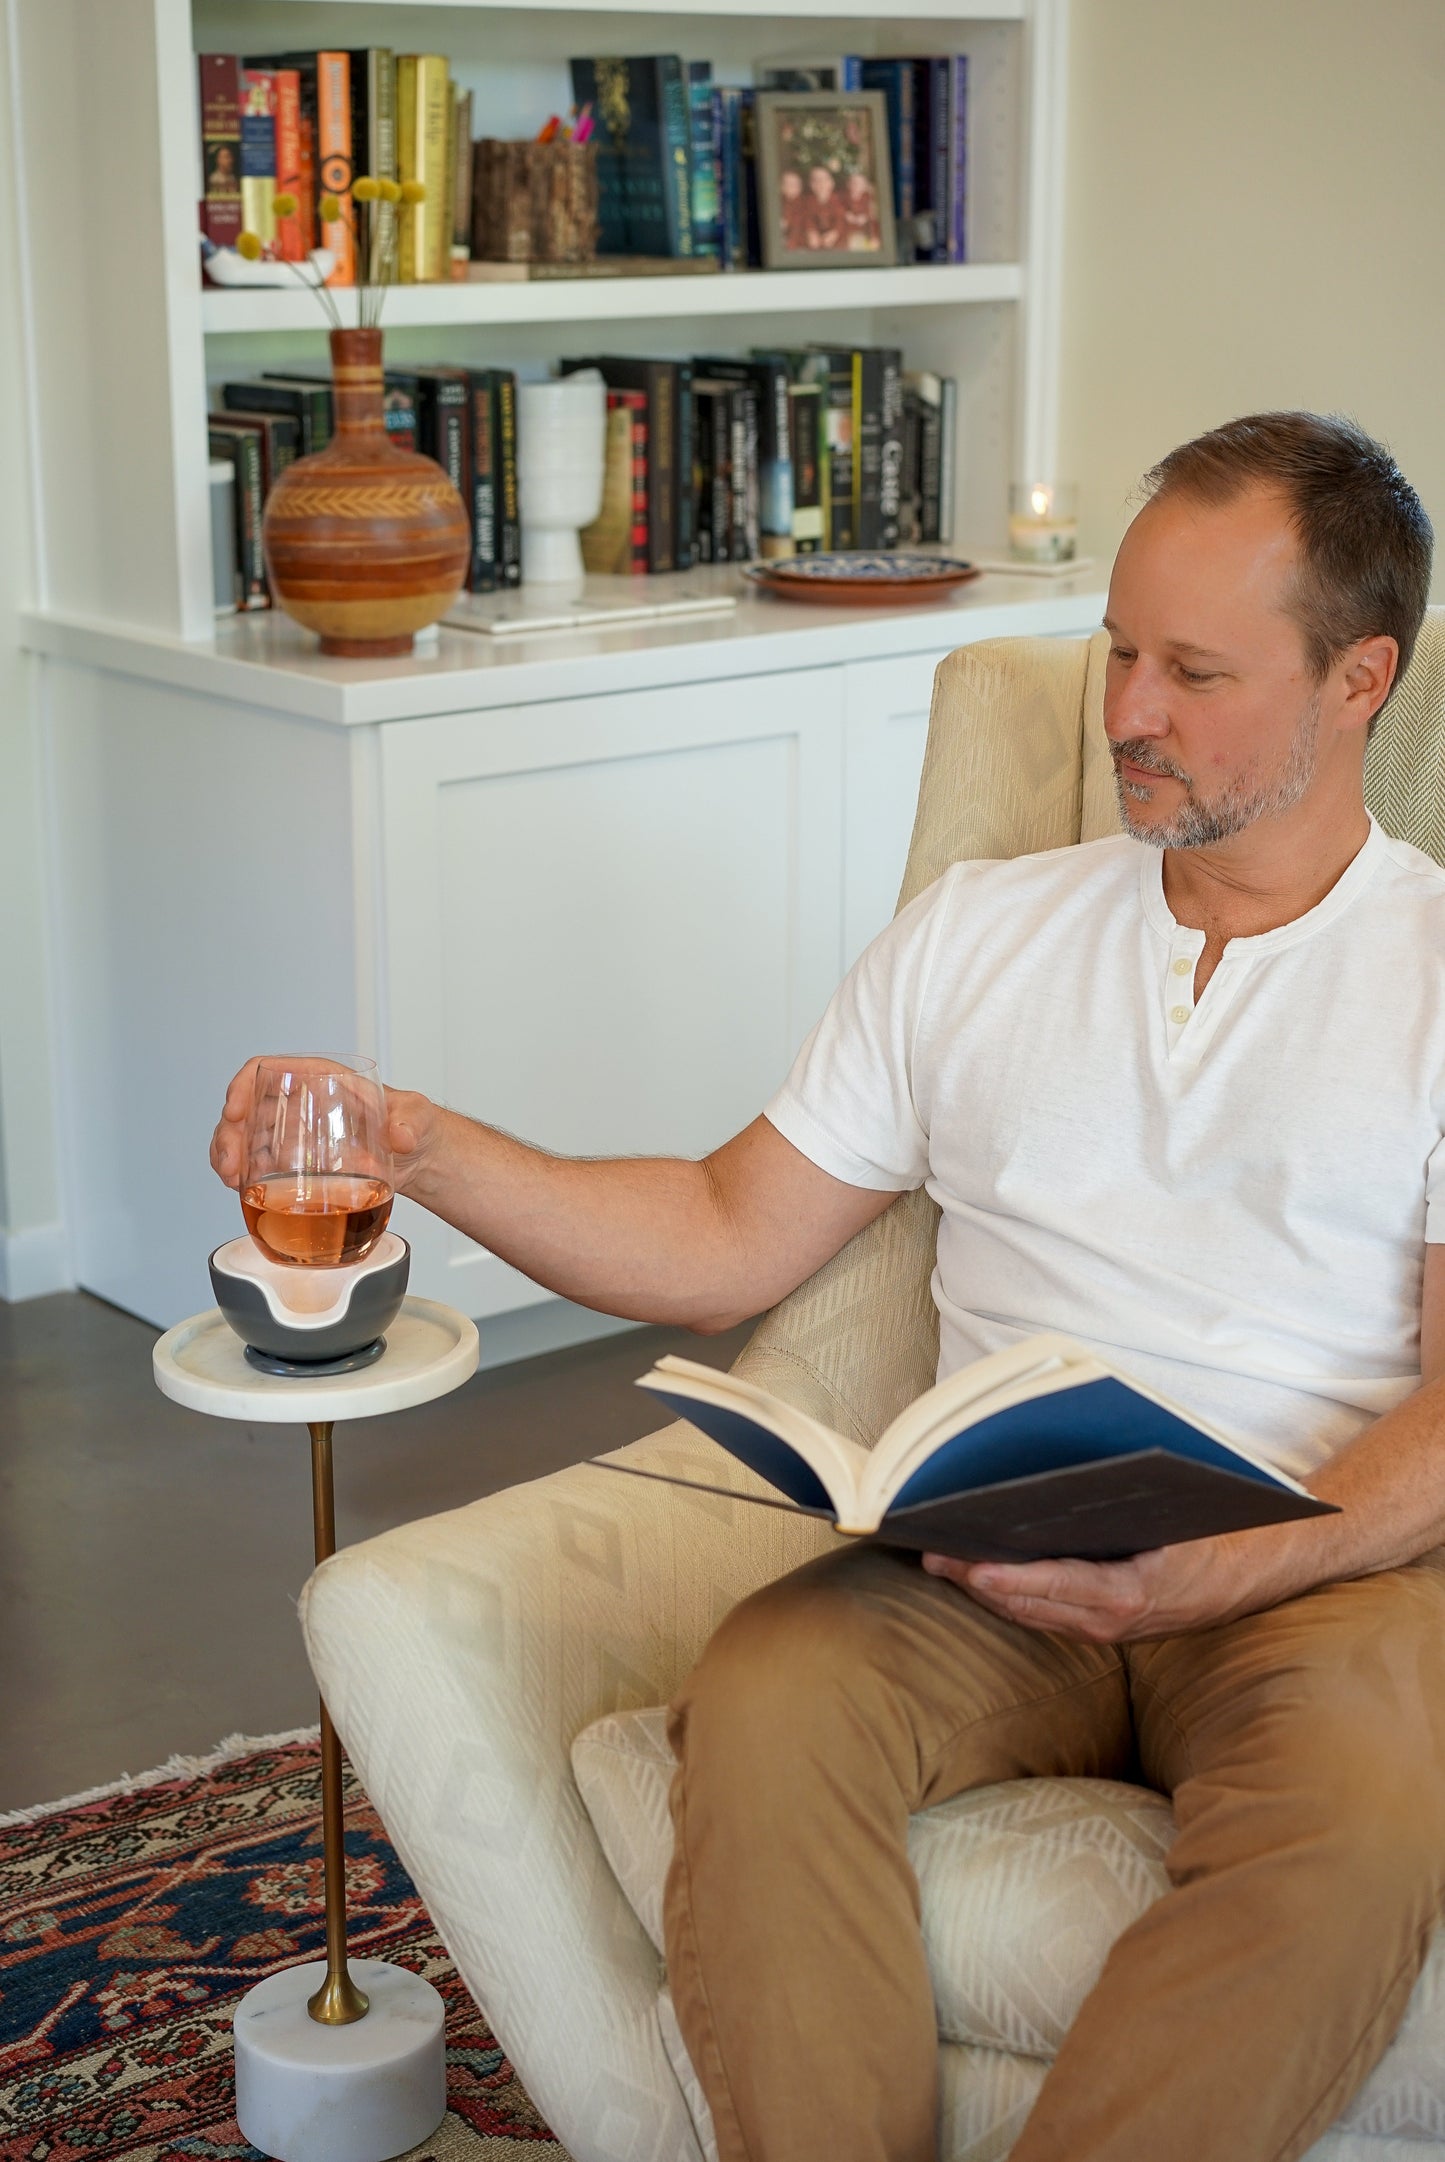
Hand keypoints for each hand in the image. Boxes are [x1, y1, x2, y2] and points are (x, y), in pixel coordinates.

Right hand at [209, 1058, 446, 1197]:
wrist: (418, 1159)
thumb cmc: (414, 1125)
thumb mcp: (417, 1117)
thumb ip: (411, 1121)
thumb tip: (399, 1134)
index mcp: (322, 1080)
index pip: (269, 1069)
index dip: (243, 1086)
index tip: (235, 1112)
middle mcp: (301, 1103)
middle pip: (247, 1108)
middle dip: (229, 1134)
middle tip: (230, 1166)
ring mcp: (294, 1133)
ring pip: (244, 1137)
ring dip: (228, 1157)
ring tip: (231, 1181)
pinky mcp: (296, 1162)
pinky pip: (257, 1163)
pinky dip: (243, 1175)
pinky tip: (241, 1190)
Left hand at [920, 1531, 1278, 1643]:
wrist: (1260, 1570)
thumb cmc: (1214, 1528)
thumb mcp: (1171, 1511)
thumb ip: (1117, 1496)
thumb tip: (1056, 1474)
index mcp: (1128, 1593)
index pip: (1049, 1585)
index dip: (1002, 1574)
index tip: (964, 1560)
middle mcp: (1111, 1621)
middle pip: (1027, 1603)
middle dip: (974, 1578)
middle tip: (929, 1550)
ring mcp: (1107, 1630)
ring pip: (1031, 1613)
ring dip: (985, 1590)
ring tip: (941, 1560)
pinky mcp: (1106, 1628)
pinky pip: (1047, 1615)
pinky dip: (1011, 1596)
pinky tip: (981, 1574)